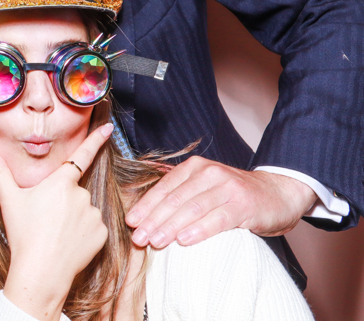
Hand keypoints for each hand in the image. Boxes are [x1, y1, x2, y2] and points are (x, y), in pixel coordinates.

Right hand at [0, 124, 112, 318]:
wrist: (41, 272)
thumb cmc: (23, 234)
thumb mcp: (9, 200)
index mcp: (60, 183)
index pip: (81, 155)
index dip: (96, 140)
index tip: (108, 127)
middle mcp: (81, 195)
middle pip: (73, 190)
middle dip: (62, 199)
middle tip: (45, 218)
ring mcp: (93, 214)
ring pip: (84, 208)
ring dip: (74, 216)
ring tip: (55, 233)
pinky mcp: (103, 234)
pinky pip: (94, 226)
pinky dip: (84, 231)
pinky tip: (69, 242)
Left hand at [126, 157, 316, 248]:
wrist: (278, 192)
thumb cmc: (235, 196)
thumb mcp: (205, 189)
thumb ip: (181, 198)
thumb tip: (148, 219)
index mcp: (194, 168)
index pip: (164, 188)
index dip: (146, 206)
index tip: (130, 223)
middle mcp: (208, 173)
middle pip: (174, 199)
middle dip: (153, 220)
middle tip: (138, 238)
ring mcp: (227, 187)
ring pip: (192, 209)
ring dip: (170, 227)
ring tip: (155, 241)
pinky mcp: (243, 204)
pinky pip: (217, 219)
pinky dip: (199, 230)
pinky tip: (184, 240)